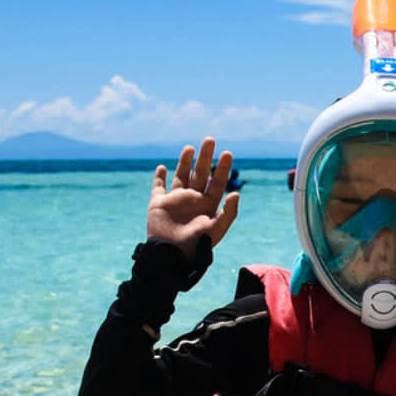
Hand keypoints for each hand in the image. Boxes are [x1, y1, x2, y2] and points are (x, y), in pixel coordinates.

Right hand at [147, 137, 240, 260]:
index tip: (227, 153)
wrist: (172, 255)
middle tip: (210, 140)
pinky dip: (160, 177)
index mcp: (208, 205)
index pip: (217, 182)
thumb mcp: (216, 229)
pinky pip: (158, 187)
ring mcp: (176, 200)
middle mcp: (193, 200)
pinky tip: (162, 167)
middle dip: (205, 157)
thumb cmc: (196, 245)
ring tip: (190, 147)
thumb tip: (237, 193)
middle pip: (200, 173)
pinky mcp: (159, 203)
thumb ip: (228, 212)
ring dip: (185, 161)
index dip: (222, 169)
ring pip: (181, 176)